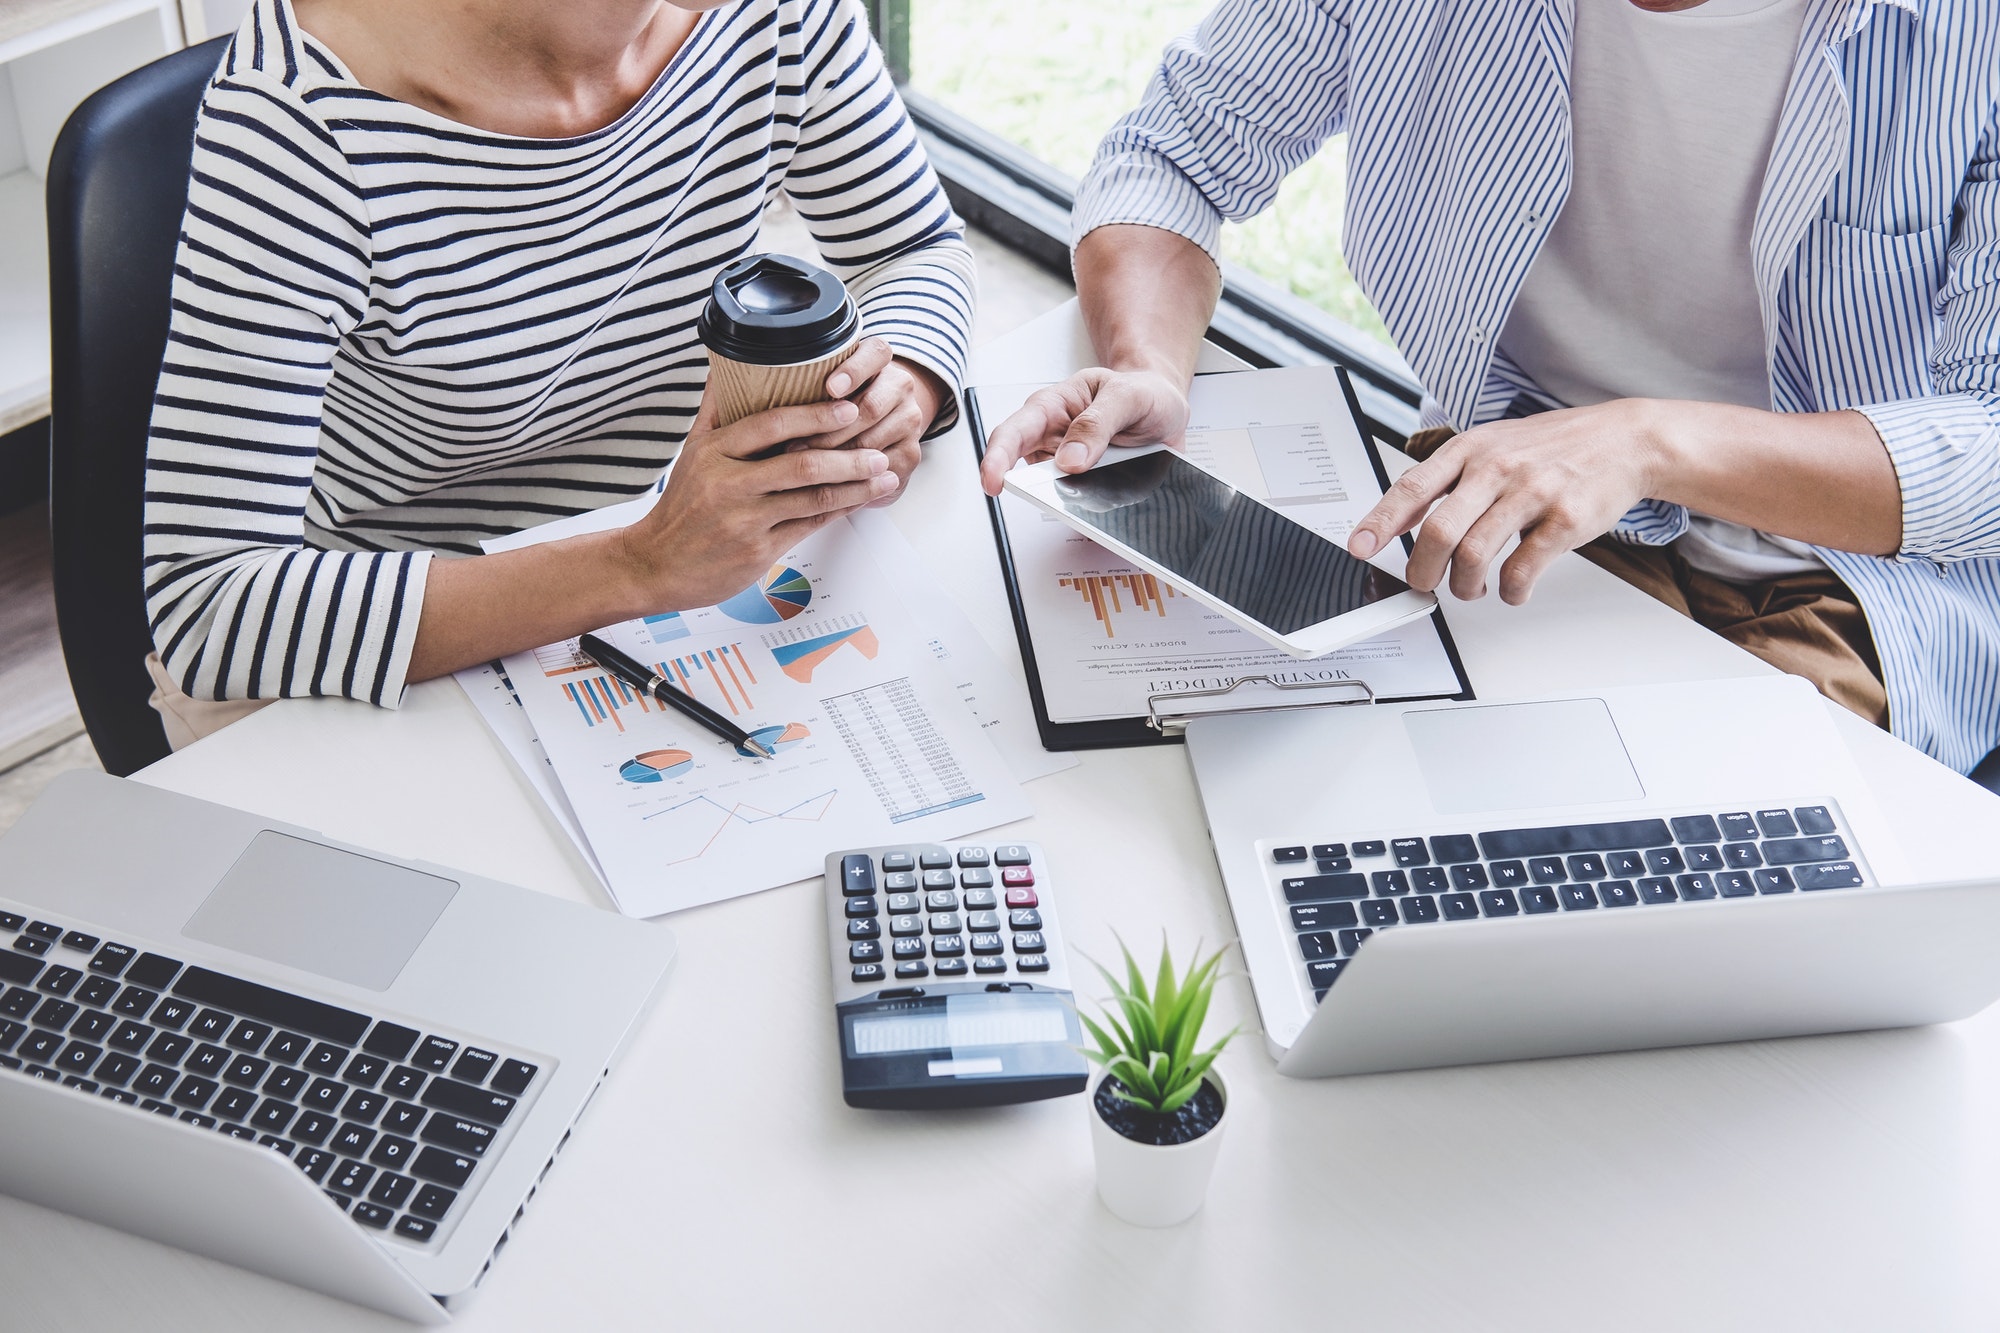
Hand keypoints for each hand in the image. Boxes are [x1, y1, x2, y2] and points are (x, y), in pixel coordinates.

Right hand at [619, 393, 898, 608]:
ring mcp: (745, 520)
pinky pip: (809, 526)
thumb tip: (729, 365)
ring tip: (883, 474)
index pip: (771, 425)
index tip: (847, 408)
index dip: (814, 415)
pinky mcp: (758, 550)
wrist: (657, 564)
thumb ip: (716, 410)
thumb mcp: (692, 452)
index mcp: (713, 452)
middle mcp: (728, 484)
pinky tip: (859, 500)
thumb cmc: (681, 508)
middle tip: (877, 448)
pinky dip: (839, 511)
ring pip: (812, 498)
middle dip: (847, 456)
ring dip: (854, 486)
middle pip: (801, 465)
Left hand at [784, 336, 946, 506]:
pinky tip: (825, 486)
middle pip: (869, 408)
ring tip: (800, 468)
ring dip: (834, 459)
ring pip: (871, 443)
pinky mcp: (910, 454)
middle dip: (828, 430)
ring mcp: (909, 422)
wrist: (883, 423)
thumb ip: (811, 377)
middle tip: (794, 445)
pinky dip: (849, 481)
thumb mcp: (827, 380)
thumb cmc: (842, 401)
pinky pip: (879, 471)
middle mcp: (900, 386)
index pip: (876, 354)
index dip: (854, 371)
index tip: (831, 388)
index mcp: (880, 360)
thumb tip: (767, 385)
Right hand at [978, 366, 1190, 495]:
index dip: (997, 458)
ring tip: (1097, 491)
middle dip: (1032, 488)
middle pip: (1025, 469)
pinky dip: (1089, 507)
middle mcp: (1053, 437)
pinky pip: (1078, 502)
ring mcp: (1068, 465)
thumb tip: (1069, 459)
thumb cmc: (1142, 392)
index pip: (1014, 432)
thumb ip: (1098, 422)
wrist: (1165, 407)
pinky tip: (1108, 500)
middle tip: (1050, 497)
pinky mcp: (1086, 485)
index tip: (994, 482)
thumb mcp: (1128, 396)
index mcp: (1054, 405)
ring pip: (1052, 491)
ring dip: (1067, 499)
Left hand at [1347, 400, 1666, 604]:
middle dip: (1422, 570)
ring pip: (1475, 555)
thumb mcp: (1492, 445)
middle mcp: (1497, 467)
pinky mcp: (1566, 520)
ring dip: (1464, 586)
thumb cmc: (1551, 448)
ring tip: (1469, 589)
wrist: (1626, 440)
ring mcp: (1533, 493)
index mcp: (1471, 449)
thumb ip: (1446, 479)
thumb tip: (1395, 519)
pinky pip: (1522, 569)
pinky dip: (1509, 591)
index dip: (1380, 522)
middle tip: (1423, 584)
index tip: (1359, 548)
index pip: (1412, 487)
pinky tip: (1510, 590)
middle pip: (1439, 531)